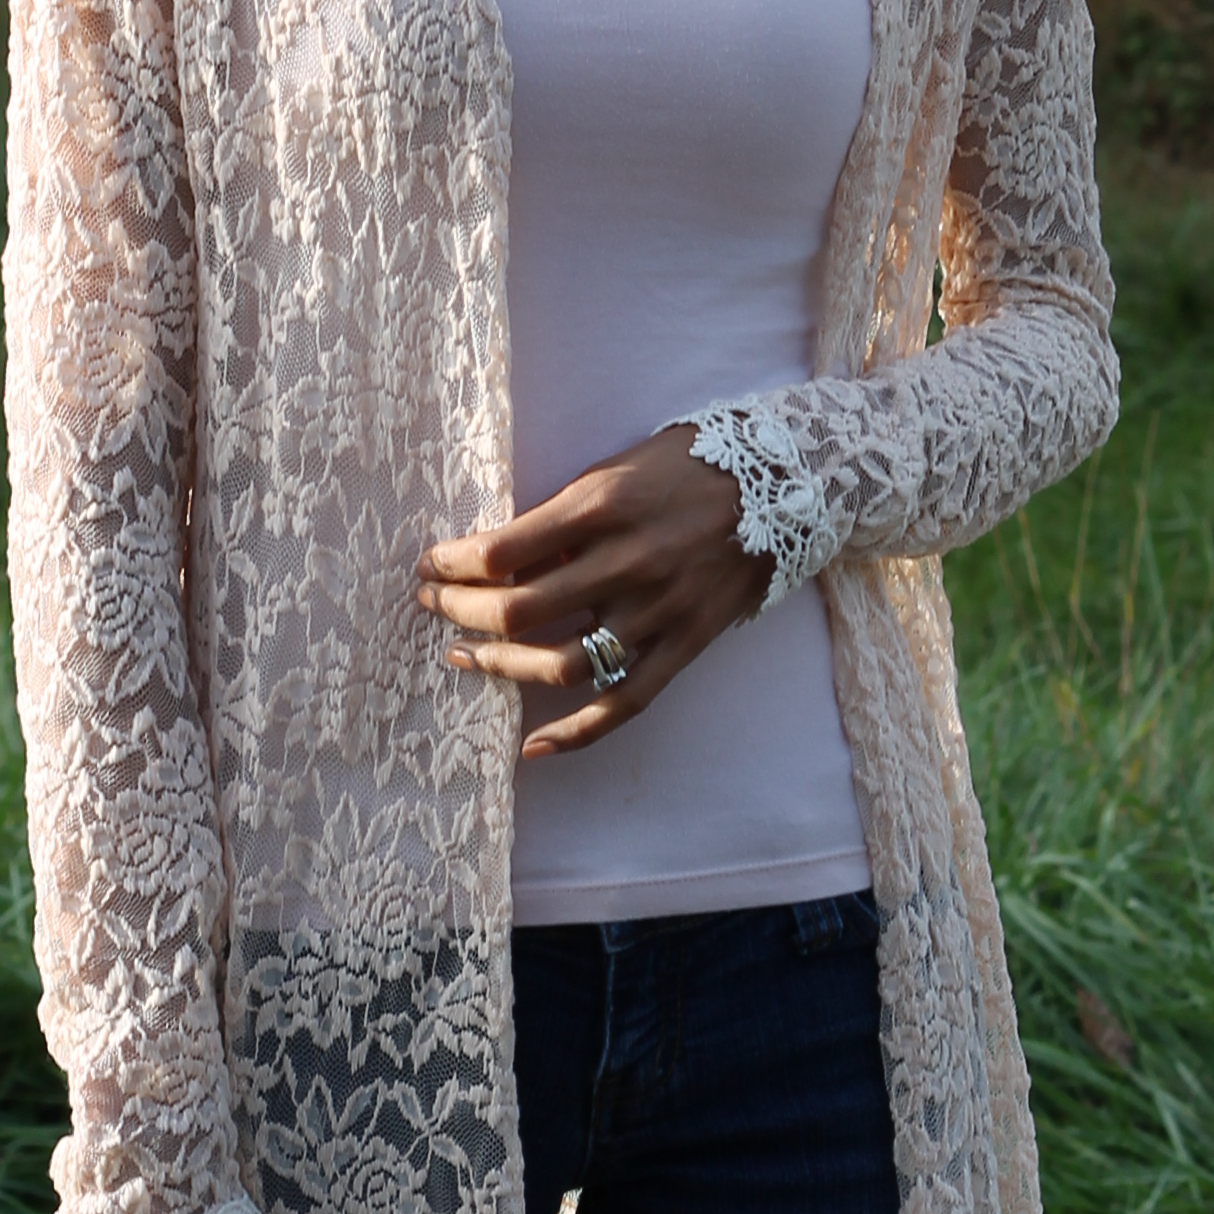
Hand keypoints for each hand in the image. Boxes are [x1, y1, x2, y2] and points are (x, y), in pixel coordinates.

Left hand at [420, 423, 768, 755]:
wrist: (783, 485)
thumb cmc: (686, 467)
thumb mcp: (614, 471)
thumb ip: (560, 517)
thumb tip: (495, 559)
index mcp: (605, 508)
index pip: (504, 551)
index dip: (453, 563)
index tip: (430, 564)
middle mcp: (629, 563)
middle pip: (520, 610)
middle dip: (460, 611)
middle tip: (432, 604)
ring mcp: (659, 612)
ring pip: (560, 665)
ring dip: (500, 666)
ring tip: (462, 655)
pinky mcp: (685, 645)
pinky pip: (624, 703)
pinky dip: (576, 733)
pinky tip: (532, 745)